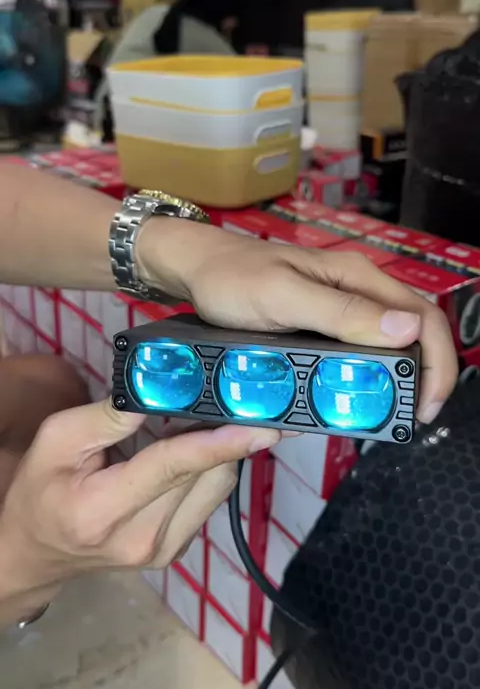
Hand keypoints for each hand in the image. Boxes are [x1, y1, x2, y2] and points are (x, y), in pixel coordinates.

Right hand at [0, 400, 280, 617]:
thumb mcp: (56, 440)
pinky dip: (208, 466)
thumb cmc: (41, 490)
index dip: (220, 441)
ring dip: (218, 447)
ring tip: (195, 419)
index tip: (263, 426)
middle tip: (224, 395)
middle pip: (206, 473)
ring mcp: (165, 550)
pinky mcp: (178, 550)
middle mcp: (143, 539)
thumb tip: (159, 389)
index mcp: (104, 511)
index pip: (173, 467)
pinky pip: (210, 497)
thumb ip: (107, 416)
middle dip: (221, 430)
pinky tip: (188, 447)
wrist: (35, 552)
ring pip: (217, 485)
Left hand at [138, 221, 457, 423]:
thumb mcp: (282, 296)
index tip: (427, 406)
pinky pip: (357, 350)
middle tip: (412, 417)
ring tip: (389, 412)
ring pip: (388, 344)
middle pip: (414, 332)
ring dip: (397, 378)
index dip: (438, 362)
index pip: (424, 316)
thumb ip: (340, 312)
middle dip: (423, 376)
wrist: (196, 270)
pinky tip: (355, 395)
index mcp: (357, 277)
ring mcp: (341, 306)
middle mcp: (357, 290)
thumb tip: (407, 330)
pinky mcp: (323, 323)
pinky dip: (366, 375)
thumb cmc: (232, 277)